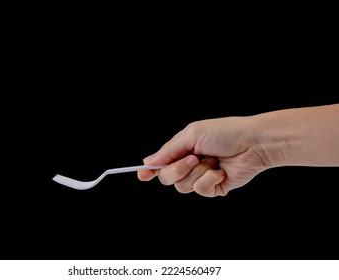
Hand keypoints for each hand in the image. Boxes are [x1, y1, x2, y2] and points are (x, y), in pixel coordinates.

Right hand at [138, 117, 266, 196]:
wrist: (252, 143)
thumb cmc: (224, 132)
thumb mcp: (191, 135)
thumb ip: (169, 150)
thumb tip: (148, 161)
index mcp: (182, 150)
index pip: (160, 164)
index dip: (149, 170)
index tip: (142, 175)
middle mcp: (189, 165)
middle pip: (167, 178)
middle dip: (178, 169)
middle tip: (194, 158)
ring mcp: (200, 177)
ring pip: (183, 187)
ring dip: (198, 172)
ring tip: (212, 161)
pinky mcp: (213, 188)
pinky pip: (201, 190)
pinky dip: (210, 179)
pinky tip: (221, 171)